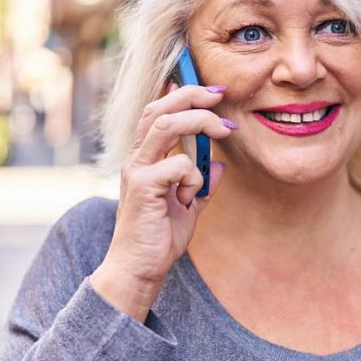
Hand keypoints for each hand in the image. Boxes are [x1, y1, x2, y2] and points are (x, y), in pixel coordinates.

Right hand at [89, 84, 235, 320]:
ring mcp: (137, 170)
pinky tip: (190, 198)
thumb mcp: (188, 207)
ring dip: (199, 121)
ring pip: (166, 125)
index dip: (184, 94)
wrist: (139, 268)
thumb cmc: (159, 238)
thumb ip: (201, 185)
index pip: (158, 112)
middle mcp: (137, 159)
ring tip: (223, 130)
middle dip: (193, 95)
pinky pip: (177, 165)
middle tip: (221, 97)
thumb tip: (219, 166)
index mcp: (145, 159)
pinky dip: (195, 175)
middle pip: (160, 108)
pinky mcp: (142, 187)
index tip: (213, 92)